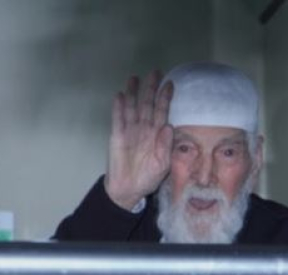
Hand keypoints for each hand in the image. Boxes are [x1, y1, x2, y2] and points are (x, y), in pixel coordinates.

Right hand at [104, 70, 173, 209]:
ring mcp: (130, 131)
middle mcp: (144, 128)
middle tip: (155, 72)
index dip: (165, 98)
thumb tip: (168, 126)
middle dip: (150, 88)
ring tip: (134, 78)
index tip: (170, 84)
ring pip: (132, 107)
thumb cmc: (148, 178)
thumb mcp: (163, 165)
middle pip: (148, 104)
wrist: (129, 189)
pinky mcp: (117, 136)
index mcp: (158, 134)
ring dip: (133, 93)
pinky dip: (118, 108)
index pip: (162, 111)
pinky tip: (119, 96)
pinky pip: (118, 119)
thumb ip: (165, 146)